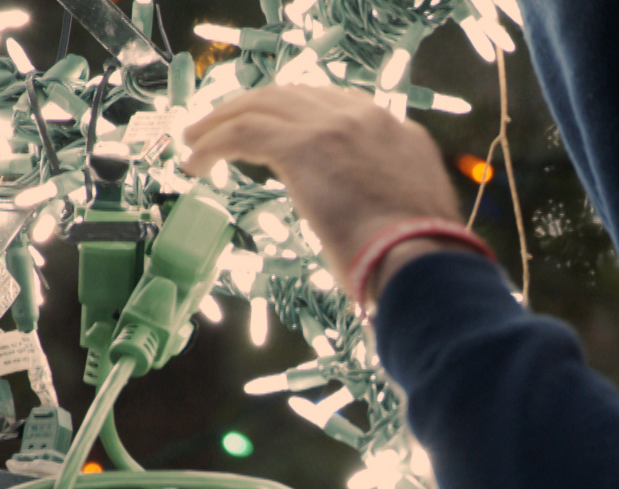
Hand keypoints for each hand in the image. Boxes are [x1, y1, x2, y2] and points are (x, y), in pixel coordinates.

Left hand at [183, 86, 462, 292]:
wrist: (424, 261)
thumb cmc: (421, 262)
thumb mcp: (412, 220)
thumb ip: (388, 207)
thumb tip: (366, 229)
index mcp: (399, 134)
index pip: (339, 107)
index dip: (298, 117)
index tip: (274, 133)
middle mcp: (367, 118)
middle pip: (295, 95)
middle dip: (254, 108)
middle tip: (222, 128)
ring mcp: (335, 127)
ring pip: (263, 104)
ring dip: (223, 120)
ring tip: (194, 140)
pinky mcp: (303, 147)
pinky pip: (244, 132)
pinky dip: (213, 143)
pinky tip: (195, 163)